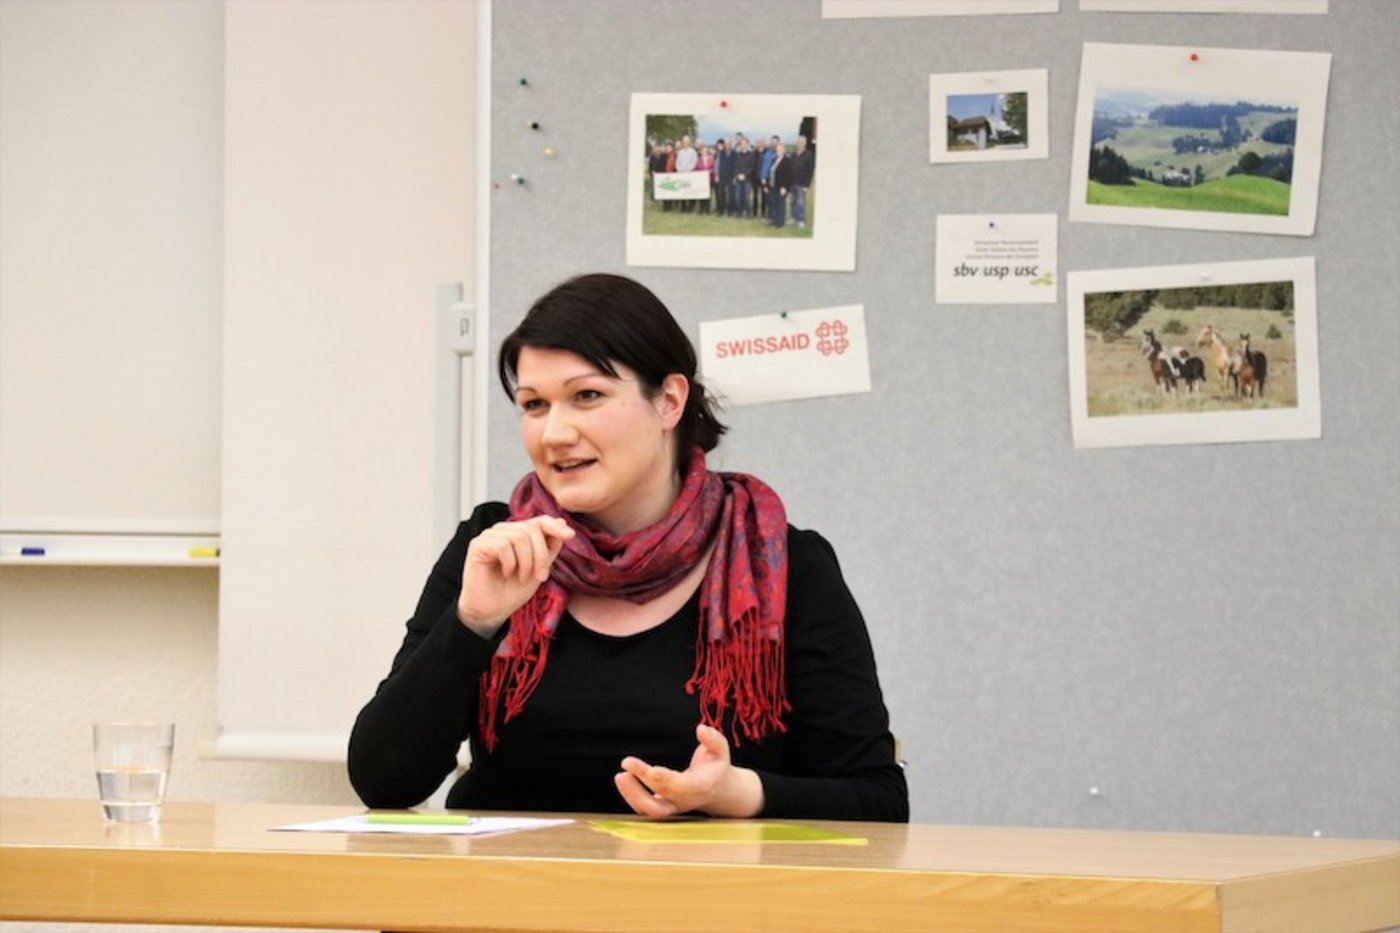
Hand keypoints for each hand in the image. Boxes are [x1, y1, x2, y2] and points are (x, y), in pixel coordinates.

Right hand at [457, 516, 573, 637]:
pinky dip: (510, 563)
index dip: (555, 526)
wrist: (491, 612)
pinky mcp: (478, 545)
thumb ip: (550, 547)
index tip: (570, 536)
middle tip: (540, 576)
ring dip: (527, 562)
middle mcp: (504, 530)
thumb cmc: (513, 591)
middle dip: (541, 555)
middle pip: (532, 529)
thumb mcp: (540, 568)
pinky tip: (505, 573)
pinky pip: (503, 545)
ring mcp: (490, 536)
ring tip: (522, 577)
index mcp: (518, 533)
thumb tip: (563, 522)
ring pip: (519, 537)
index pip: (540, 521)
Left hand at [614, 724, 763, 818]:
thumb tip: (700, 728)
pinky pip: (645, 809)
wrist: (719, 791)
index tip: (650, 770)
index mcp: (700, 787)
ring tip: (621, 776)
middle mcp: (686, 801)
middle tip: (626, 762)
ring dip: (633, 795)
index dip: (664, 779)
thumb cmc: (717, 766)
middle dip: (643, 783)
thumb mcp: (721, 751)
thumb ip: (714, 740)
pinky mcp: (664, 807)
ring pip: (651, 811)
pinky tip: (623, 779)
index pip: (680, 787)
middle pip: (662, 798)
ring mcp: (674, 807)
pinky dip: (632, 797)